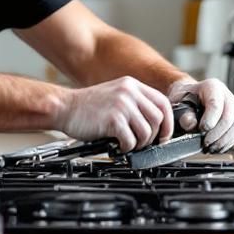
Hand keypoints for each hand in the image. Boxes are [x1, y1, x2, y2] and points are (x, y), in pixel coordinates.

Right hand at [60, 76, 174, 152]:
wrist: (65, 107)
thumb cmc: (88, 106)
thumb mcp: (115, 95)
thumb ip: (135, 102)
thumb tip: (156, 124)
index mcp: (132, 85)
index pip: (163, 103)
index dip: (168, 122)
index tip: (164, 135)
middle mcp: (129, 92)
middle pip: (158, 119)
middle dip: (153, 136)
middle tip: (142, 143)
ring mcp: (121, 105)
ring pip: (146, 132)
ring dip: (139, 144)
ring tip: (127, 144)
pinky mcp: (113, 120)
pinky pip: (131, 141)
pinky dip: (126, 148)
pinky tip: (117, 145)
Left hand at [168, 78, 233, 152]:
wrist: (193, 98)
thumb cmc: (186, 99)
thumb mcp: (179, 101)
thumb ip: (183, 112)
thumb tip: (191, 124)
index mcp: (212, 87)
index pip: (215, 105)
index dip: (209, 121)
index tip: (201, 130)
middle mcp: (228, 96)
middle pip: (228, 118)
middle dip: (216, 135)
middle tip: (205, 144)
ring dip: (223, 142)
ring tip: (210, 147)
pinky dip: (229, 143)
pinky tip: (218, 146)